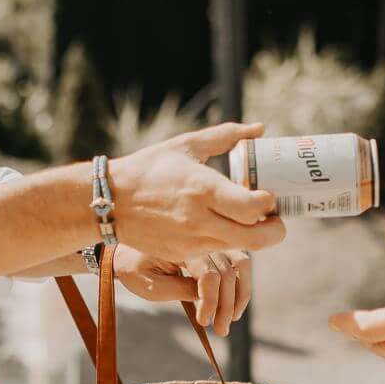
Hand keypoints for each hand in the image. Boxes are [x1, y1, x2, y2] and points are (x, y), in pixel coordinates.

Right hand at [106, 123, 285, 263]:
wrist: (109, 201)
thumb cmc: (149, 168)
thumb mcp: (186, 145)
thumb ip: (225, 136)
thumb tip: (259, 130)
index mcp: (203, 188)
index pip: (252, 208)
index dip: (270, 205)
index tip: (270, 196)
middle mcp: (199, 219)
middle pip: (256, 239)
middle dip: (274, 231)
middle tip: (276, 219)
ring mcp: (191, 240)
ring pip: (239, 248)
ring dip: (253, 237)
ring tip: (251, 220)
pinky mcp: (183, 253)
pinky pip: (216, 252)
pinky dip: (228, 241)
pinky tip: (224, 225)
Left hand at [116, 247, 252, 331]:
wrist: (129, 253)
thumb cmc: (136, 269)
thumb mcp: (149, 284)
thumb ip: (177, 289)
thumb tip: (206, 297)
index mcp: (180, 245)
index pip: (208, 274)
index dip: (211, 301)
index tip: (204, 322)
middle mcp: (201, 239)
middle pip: (227, 272)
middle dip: (226, 305)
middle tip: (220, 330)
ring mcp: (212, 241)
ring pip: (241, 264)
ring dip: (240, 294)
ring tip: (230, 319)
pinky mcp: (218, 247)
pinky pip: (240, 262)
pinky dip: (242, 284)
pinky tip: (234, 306)